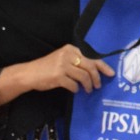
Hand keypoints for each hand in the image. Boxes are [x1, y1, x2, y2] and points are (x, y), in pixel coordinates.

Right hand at [0, 44, 115, 105]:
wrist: (28, 74)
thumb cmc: (47, 68)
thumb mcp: (63, 59)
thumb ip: (78, 62)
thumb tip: (97, 71)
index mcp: (71, 49)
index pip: (92, 57)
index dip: (103, 66)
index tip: (111, 73)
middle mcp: (68, 55)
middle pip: (90, 66)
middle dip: (97, 77)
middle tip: (98, 85)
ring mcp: (62, 65)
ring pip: (84, 76)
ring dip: (88, 85)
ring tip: (88, 90)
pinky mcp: (58, 76)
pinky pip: (74, 84)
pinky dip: (76, 89)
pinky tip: (75, 90)